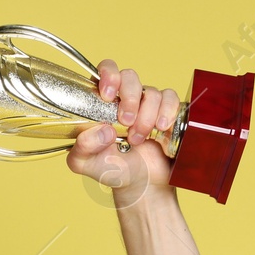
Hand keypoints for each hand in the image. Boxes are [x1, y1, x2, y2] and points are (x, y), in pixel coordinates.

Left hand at [66, 59, 181, 208]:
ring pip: (152, 92)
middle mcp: (124, 98)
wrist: (140, 185)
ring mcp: (147, 104)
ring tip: (138, 139)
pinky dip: (168, 112)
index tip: (108, 95)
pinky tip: (161, 129)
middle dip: (130, 99)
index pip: (106, 70)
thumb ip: (82, 146)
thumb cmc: (111, 169)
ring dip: (147, 116)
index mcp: (101, 102)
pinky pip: (171, 99)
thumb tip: (103, 130)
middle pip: (130, 76)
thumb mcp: (85, 162)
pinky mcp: (167, 112)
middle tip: (126, 123)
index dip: (108, 75)